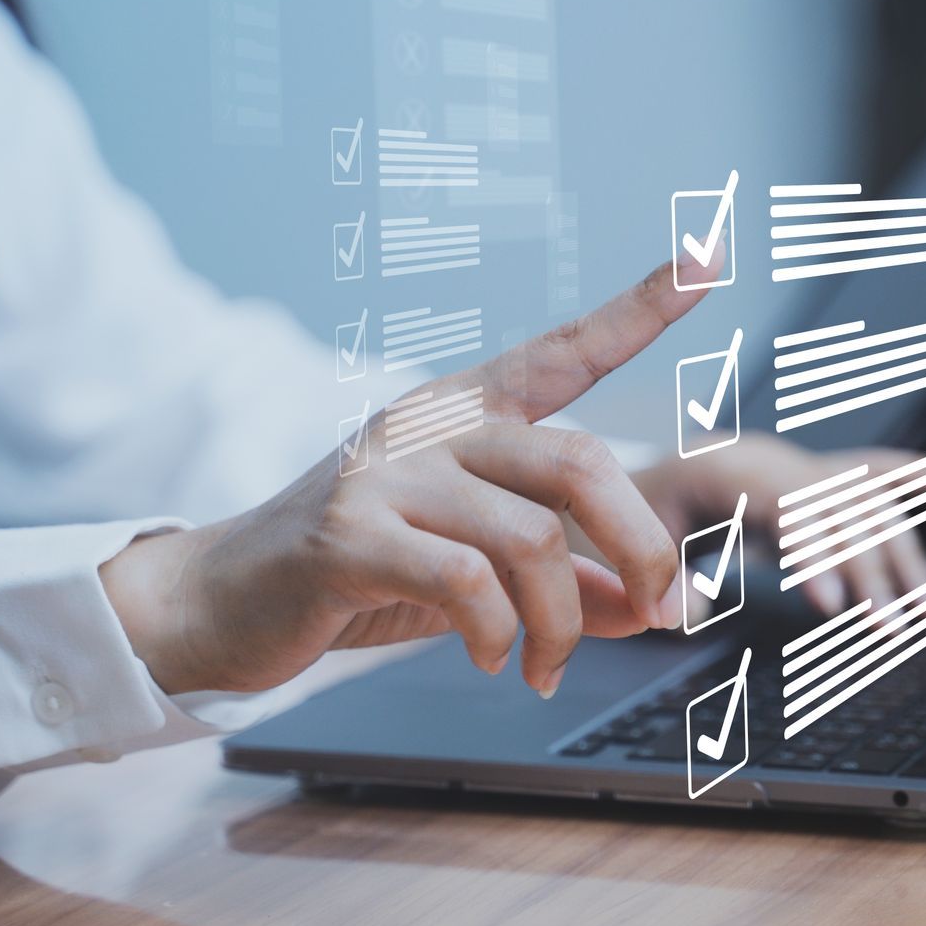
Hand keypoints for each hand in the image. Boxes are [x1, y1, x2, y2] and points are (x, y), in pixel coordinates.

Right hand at [102, 251, 723, 698]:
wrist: (219, 602)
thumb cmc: (354, 576)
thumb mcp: (474, 574)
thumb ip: (563, 581)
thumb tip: (652, 607)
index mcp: (464, 416)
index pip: (563, 351)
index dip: (637, 309)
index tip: (705, 257)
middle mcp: (431, 426)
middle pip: (579, 461)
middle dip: (641, 546)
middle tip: (664, 612)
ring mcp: (387, 472)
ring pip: (531, 536)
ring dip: (561, 621)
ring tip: (543, 669)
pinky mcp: (349, 531)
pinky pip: (465, 582)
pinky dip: (499, 634)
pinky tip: (491, 661)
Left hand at [632, 433, 925, 616]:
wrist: (643, 466)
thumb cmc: (635, 506)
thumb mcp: (626, 535)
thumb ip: (653, 573)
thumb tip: (681, 611)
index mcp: (725, 465)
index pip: (786, 504)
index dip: (816, 551)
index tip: (834, 606)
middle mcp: (778, 458)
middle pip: (841, 509)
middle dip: (870, 570)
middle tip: (890, 630)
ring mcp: (806, 466)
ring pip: (870, 506)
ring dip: (905, 560)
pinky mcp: (825, 480)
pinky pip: (889, 476)